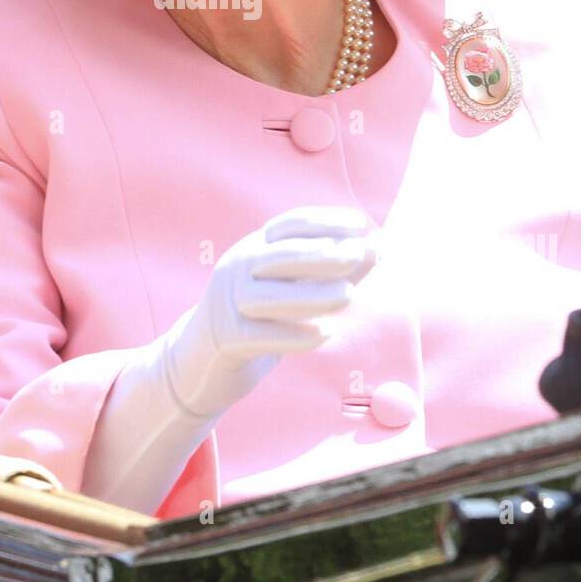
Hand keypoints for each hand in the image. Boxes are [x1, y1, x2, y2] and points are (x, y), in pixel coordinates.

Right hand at [163, 204, 380, 419]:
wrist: (202, 360)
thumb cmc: (260, 318)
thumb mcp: (293, 288)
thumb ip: (332, 270)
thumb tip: (378, 249)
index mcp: (253, 247)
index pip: (289, 225)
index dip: (325, 221)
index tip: (361, 223)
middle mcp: (237, 268)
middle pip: (281, 256)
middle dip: (323, 253)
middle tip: (360, 254)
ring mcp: (228, 303)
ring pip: (271, 296)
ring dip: (313, 294)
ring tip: (350, 295)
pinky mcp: (227, 339)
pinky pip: (261, 335)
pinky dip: (292, 335)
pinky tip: (323, 335)